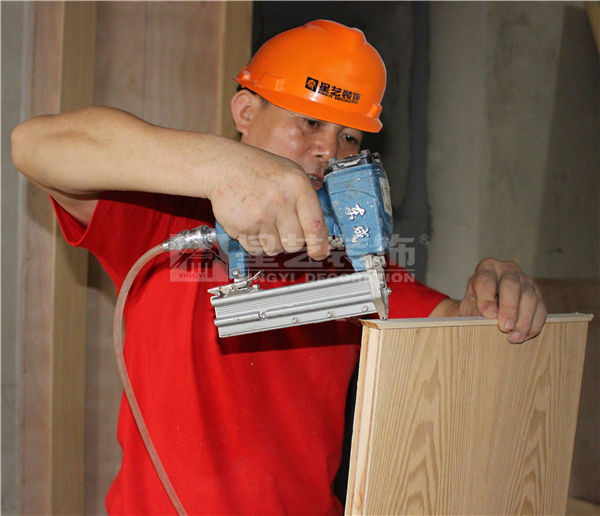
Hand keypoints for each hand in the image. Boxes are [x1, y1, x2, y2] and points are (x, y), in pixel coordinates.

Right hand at [206, 142, 329, 259]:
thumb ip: (305, 200)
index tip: (319, 253)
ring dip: (271, 242)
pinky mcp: (243, 226)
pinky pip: (256, 249)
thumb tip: (319, 234)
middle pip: (295, 243)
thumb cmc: (258, 170)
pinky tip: (251, 223)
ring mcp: (261, 215)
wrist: (224, 166)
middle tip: (281, 227)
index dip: (319, 245)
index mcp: (297, 185)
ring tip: (263, 221)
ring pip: (276, 249)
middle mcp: (281, 200)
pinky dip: (254, 242)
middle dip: (290, 241)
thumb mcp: (290, 175)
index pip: (315, 225)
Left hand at [460, 258, 546, 342]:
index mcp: (487, 268)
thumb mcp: (469, 304)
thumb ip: (473, 309)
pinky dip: (534, 324)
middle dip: (509, 308)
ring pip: (529, 298)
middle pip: (511, 286)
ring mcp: (526, 280)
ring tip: (514, 337)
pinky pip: (541, 309)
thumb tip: (488, 316)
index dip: (486, 298)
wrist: (489, 301)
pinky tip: (525, 336)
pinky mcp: (538, 294)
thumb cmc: (476, 301)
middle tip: (505, 328)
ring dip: (523, 320)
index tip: (487, 315)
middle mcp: (508, 270)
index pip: (486, 280)